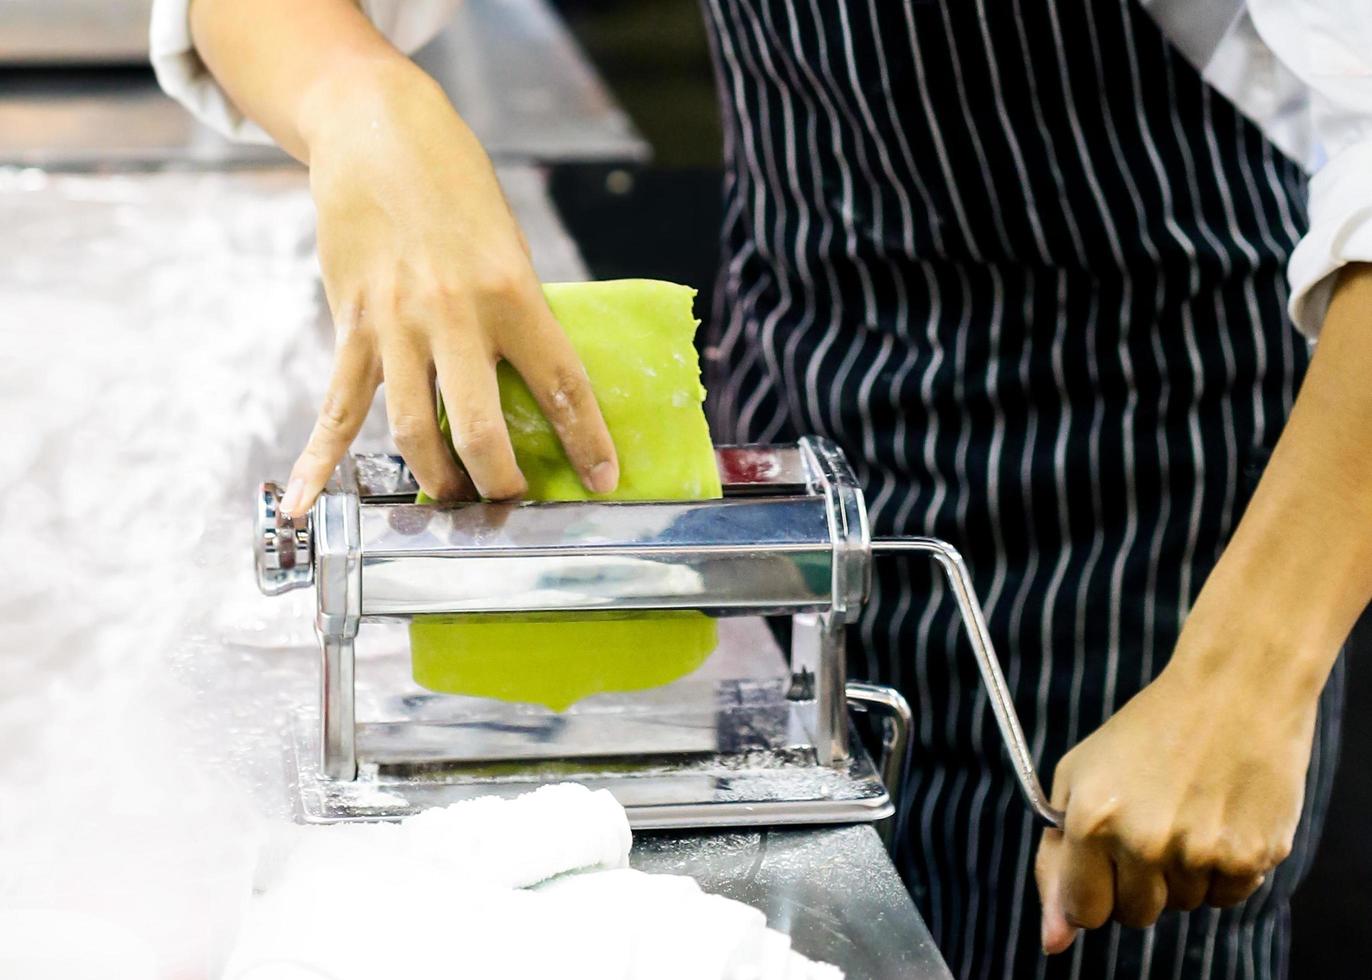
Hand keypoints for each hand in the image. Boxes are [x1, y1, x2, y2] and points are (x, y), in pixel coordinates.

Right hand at [279, 63, 617, 515]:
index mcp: (513, 292)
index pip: (561, 384)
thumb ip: (516, 315)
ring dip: (436, 477)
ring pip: (413, 428)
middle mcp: (454, 314)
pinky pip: (335, 407)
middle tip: (511, 500)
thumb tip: (529, 384)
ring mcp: (396, 325)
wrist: (376, 132)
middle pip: (480, 426)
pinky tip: (307, 503)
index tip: (602, 480)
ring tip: (453, 497)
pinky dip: (317, 462)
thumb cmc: (456, 190)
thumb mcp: (507, 246)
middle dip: (499, 479)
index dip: (586, 441)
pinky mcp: (351, 326)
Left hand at [1034, 616, 1321, 952]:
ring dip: (1182, 873)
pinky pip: (1228, 896)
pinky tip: (1220, 816)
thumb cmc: (1147, 732)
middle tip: (1151, 825)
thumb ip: (1057, 861)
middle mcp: (1145, 841)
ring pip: (1184, 906)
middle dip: (1137, 883)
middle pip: (1135, 915)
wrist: (1234, 692)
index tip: (1102, 870)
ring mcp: (1201, 852)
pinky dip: (1224, 869)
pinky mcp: (1252, 855)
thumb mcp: (1080, 779)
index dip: (1092, 894)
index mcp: (1093, 820)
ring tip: (1188, 809)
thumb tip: (1052, 943)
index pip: (1084, 911)